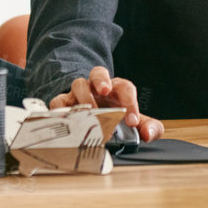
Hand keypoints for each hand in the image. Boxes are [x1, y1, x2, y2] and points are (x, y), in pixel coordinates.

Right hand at [49, 66, 164, 142]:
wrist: (95, 122)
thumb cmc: (118, 118)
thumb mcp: (136, 123)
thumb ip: (150, 127)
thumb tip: (147, 134)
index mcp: (118, 89)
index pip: (125, 88)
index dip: (130, 102)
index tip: (132, 122)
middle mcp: (97, 87)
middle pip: (98, 72)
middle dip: (102, 80)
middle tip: (105, 92)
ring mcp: (79, 94)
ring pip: (78, 84)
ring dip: (84, 97)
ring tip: (90, 113)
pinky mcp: (64, 103)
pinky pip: (58, 101)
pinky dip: (60, 109)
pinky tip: (66, 120)